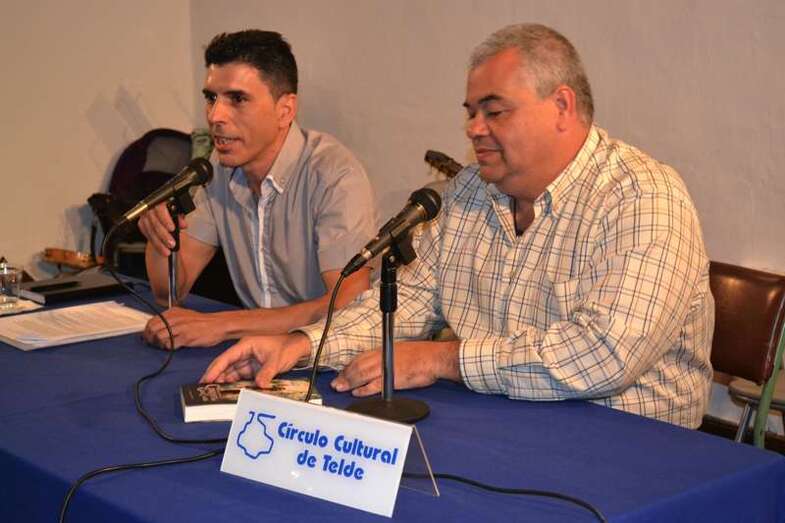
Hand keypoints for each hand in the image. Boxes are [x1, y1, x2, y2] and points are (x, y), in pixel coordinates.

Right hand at [138, 202, 187, 256]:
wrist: (168, 209)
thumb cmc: (174, 209)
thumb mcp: (180, 210)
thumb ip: (181, 217)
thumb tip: (183, 224)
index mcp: (160, 201)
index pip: (160, 208)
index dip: (166, 219)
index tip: (172, 228)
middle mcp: (150, 207)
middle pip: (154, 222)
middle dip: (164, 235)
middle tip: (172, 244)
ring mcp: (144, 215)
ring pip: (150, 230)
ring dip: (159, 242)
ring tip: (167, 251)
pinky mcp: (142, 223)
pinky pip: (147, 234)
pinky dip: (154, 242)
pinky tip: (161, 248)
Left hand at [143, 307, 226, 348]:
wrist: (218, 325)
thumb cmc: (203, 322)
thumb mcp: (185, 315)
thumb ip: (172, 319)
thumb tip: (158, 327)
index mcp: (173, 312)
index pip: (152, 321)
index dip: (147, 331)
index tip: (148, 337)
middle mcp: (175, 318)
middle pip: (152, 329)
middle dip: (150, 338)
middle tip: (153, 343)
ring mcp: (180, 328)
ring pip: (158, 337)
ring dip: (158, 344)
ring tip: (164, 346)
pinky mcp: (186, 338)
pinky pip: (169, 344)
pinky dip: (168, 348)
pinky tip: (173, 347)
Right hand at [200, 333, 311, 387]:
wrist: (299, 348)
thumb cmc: (287, 348)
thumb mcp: (276, 360)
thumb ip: (266, 373)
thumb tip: (258, 385)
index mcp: (246, 345)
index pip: (226, 358)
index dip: (215, 369)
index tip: (206, 380)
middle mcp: (244, 353)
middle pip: (226, 366)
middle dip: (216, 378)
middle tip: (206, 391)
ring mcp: (248, 361)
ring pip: (232, 373)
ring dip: (225, 383)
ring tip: (215, 395)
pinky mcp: (253, 369)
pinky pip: (241, 378)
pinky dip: (236, 385)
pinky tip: (229, 393)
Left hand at [331, 340, 460, 395]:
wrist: (434, 358)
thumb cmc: (422, 355)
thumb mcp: (401, 350)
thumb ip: (389, 357)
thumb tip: (381, 365)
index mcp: (384, 350)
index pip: (361, 357)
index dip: (350, 366)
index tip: (342, 372)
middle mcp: (382, 357)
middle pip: (358, 366)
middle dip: (345, 375)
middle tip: (335, 383)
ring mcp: (386, 368)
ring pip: (361, 374)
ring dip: (349, 382)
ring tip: (340, 388)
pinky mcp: (392, 379)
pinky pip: (373, 386)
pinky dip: (363, 390)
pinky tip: (356, 393)